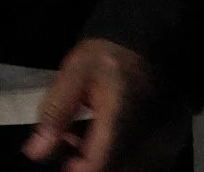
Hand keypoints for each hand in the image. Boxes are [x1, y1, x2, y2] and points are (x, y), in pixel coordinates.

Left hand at [24, 39, 187, 170]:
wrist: (145, 44)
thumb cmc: (107, 56)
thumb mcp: (73, 74)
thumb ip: (55, 113)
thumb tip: (36, 153)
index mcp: (121, 120)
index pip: (99, 165)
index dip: (76, 169)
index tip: (62, 160)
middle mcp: (146, 137)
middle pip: (114, 169)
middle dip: (87, 163)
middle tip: (68, 140)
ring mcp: (161, 143)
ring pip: (127, 167)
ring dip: (102, 159)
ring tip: (82, 136)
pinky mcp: (167, 144)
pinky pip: (140, 162)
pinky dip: (118, 156)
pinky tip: (101, 136)